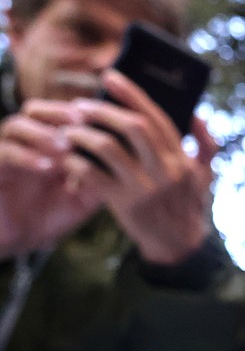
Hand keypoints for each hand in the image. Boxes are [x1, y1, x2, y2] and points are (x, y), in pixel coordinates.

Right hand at [0, 100, 102, 255]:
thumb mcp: (82, 198)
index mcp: (48, 145)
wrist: (19, 240)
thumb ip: (100, 178)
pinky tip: (48, 167)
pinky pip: (5, 152)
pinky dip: (26, 156)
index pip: (60, 115)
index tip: (103, 121)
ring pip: (17, 125)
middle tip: (82, 124)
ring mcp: (7, 153)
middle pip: (36, 110)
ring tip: (65, 148)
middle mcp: (25, 144)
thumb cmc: (50, 217)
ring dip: (44, 134)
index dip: (80, 114)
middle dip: (60, 114)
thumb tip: (127, 162)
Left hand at [56, 69, 214, 264]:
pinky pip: (92, 174)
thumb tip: (197, 115)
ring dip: (83, 133)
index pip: (157, 118)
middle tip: (81, 105)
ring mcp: (144, 189)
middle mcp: (165, 172)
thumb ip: (206, 144)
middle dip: (103, 110)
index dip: (131, 94)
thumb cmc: (189, 205)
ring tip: (70, 129)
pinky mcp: (123, 204)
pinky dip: (76, 161)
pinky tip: (70, 157)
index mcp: (182, 161)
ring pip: (107, 147)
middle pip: (132, 127)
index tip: (109, 76)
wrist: (179, 246)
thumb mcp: (206, 175)